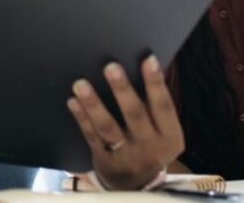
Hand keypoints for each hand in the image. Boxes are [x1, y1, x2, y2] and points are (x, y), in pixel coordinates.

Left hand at [67, 56, 183, 190]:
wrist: (136, 185)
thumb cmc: (149, 143)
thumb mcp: (161, 131)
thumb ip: (153, 106)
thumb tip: (142, 64)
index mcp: (170, 136)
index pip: (164, 106)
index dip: (156, 82)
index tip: (148, 59)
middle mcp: (150, 147)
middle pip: (135, 115)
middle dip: (122, 90)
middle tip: (111, 67)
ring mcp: (127, 157)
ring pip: (109, 128)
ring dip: (94, 104)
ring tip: (81, 84)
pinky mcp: (105, 162)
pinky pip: (91, 137)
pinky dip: (82, 118)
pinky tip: (73, 101)